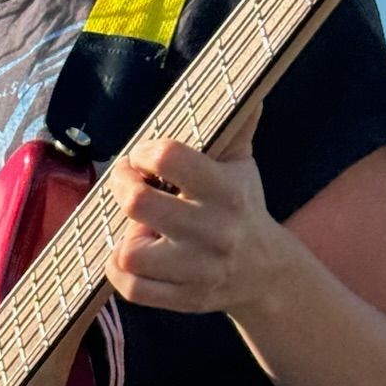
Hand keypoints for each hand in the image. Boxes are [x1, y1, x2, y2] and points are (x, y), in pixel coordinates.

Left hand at [105, 110, 286, 316]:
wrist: (266, 273)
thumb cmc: (242, 208)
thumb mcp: (243, 166)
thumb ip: (237, 127)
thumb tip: (247, 88)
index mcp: (226, 190)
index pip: (170, 158)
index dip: (145, 152)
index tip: (144, 156)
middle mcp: (214, 231)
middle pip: (138, 204)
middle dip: (122, 187)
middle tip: (128, 184)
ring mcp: (198, 269)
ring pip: (130, 253)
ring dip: (124, 237)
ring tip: (138, 228)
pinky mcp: (184, 298)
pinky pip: (132, 288)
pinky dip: (120, 271)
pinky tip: (131, 255)